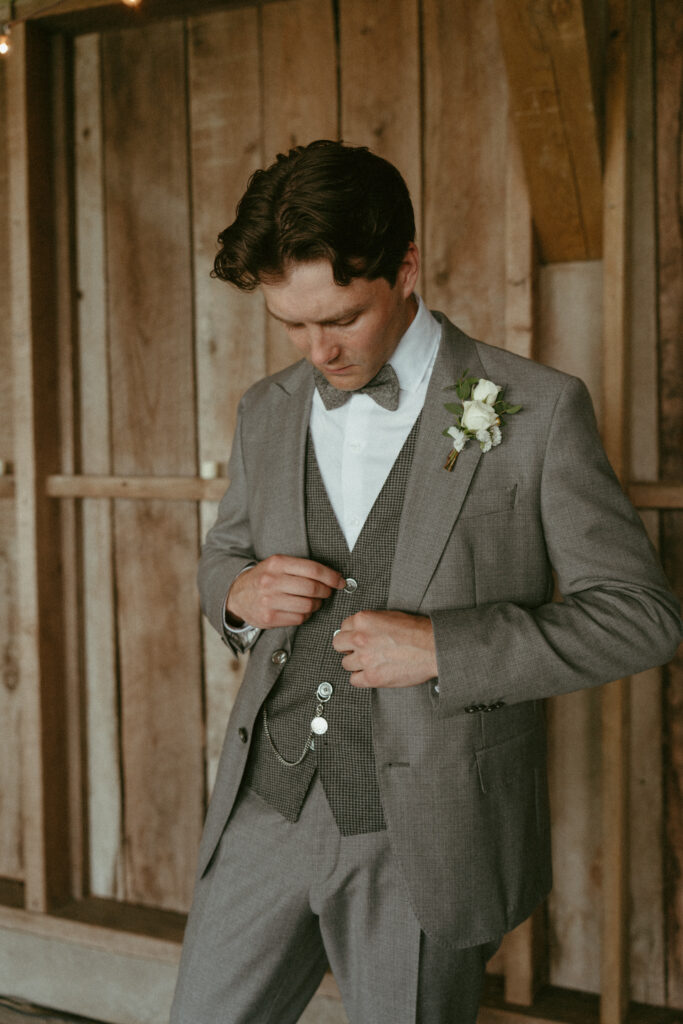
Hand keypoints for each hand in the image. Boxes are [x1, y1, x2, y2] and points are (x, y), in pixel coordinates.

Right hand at [226, 555, 345, 628]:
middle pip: (312, 588)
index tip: (339, 581)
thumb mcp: (276, 564)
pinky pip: (299, 618)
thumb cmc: (263, 578)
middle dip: (326, 592)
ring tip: (314, 601)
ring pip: (308, 605)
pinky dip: (305, 615)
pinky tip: (301, 610)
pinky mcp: (269, 618)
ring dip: (316, 605)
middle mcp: (272, 581)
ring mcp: (269, 601)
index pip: (313, 569)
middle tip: (328, 592)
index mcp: (277, 563)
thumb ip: (300, 567)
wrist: (236, 595)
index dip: (331, 576)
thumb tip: (332, 576)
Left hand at [332, 610, 437, 687]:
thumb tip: (363, 629)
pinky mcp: (372, 677)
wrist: (433, 647)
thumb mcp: (391, 616)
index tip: (355, 637)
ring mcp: (365, 659)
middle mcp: (360, 638)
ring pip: (345, 664)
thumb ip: (372, 622)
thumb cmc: (418, 631)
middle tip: (357, 649)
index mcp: (364, 620)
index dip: (351, 632)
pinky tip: (370, 674)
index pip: (343, 626)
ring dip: (355, 663)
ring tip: (368, 662)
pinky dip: (361, 678)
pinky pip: (354, 680)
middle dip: (347, 647)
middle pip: (338, 644)